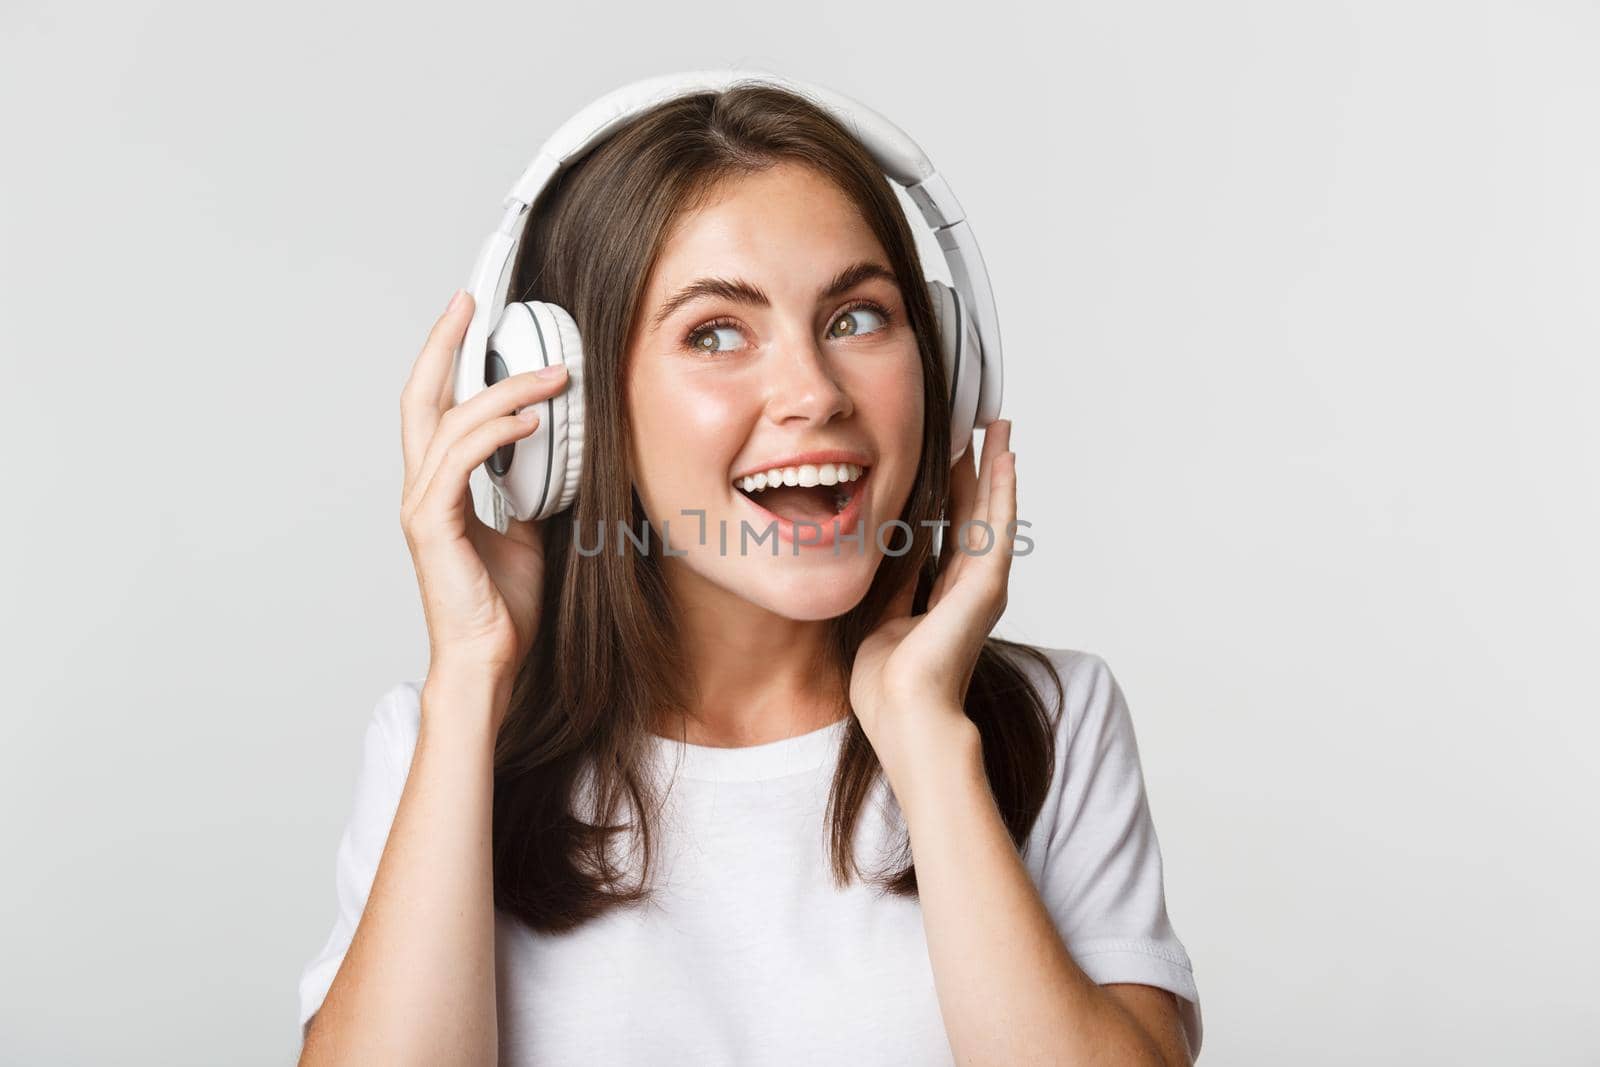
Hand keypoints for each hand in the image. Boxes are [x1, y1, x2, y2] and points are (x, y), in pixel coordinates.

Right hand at [398, 290, 569, 687]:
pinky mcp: (433, 526)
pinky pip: (460, 462)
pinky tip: (529, 420)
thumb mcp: (528, 533)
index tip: (470, 317)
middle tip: (472, 303)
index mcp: (440, 485)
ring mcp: (423, 505)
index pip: (436, 406)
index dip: (447, 357)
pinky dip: (493, 433)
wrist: (489, 660)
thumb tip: (558, 455)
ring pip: (451, 422)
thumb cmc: (503, 606)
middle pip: (421, 396)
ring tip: (551, 375)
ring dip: (504, 391)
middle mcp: (422, 487)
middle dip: (444, 343)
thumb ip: (531, 490)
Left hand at [849, 419, 1016, 769]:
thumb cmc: (888, 684)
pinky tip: (1006, 458)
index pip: (950, 532)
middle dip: (978, 469)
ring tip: (1000, 428)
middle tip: (983, 426)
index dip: (950, 492)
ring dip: (997, 467)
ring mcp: (983, 585)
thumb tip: (886, 549)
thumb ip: (893, 583)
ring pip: (992, 512)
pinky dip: (1003, 489)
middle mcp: (970, 587)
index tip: (949, 454)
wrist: (905, 714)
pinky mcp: (987, 584)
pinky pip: (998, 526)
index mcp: (945, 597)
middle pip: (975, 514)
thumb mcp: (882, 616)